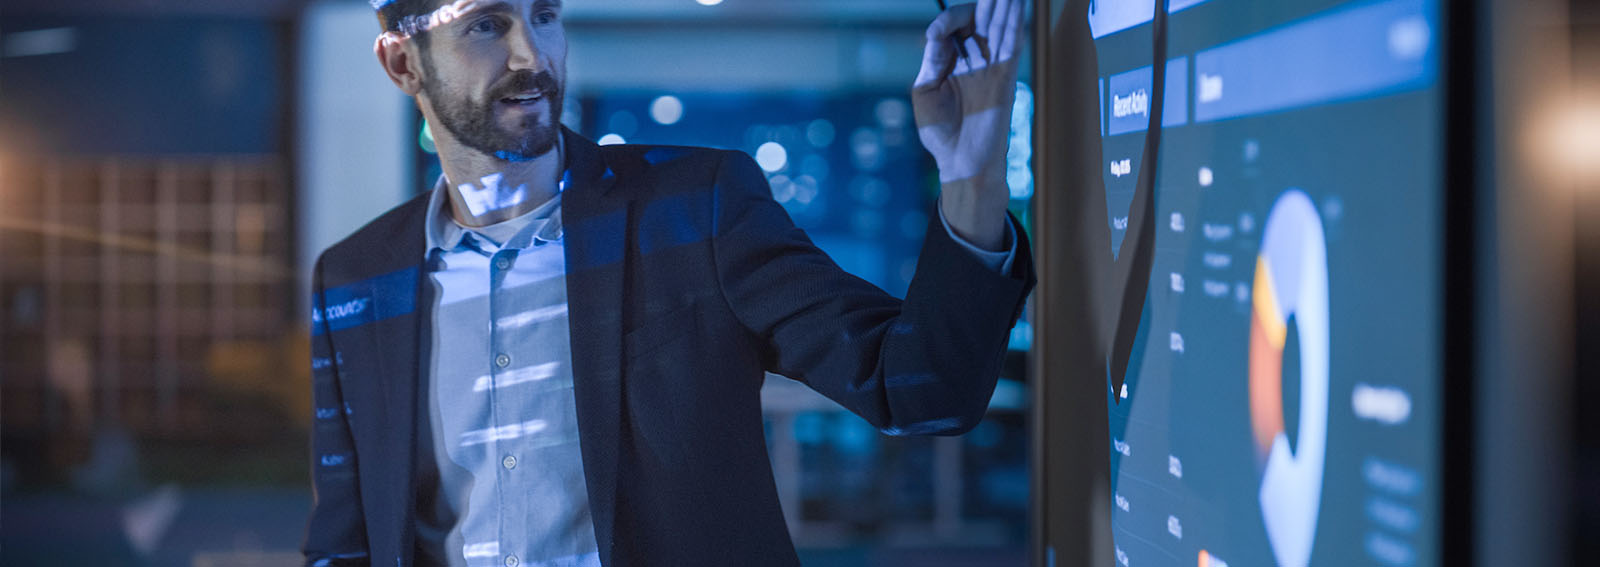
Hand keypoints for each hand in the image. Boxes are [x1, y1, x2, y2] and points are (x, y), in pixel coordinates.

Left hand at [912, 0, 1024, 250]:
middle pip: (981, 20)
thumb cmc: (939, 132)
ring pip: (999, 27)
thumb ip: (933, 61)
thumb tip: (936, 33)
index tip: (936, 35)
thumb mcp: (925, 91)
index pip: (955, 28)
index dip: (948, 22)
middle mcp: (974, 60)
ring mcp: (991, 67)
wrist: (959, 160)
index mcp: (952, 61)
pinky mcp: (1005, 77)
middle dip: (986, 1)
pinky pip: (1011, 44)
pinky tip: (1016, 4)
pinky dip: (1014, 23)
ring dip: (1003, 5)